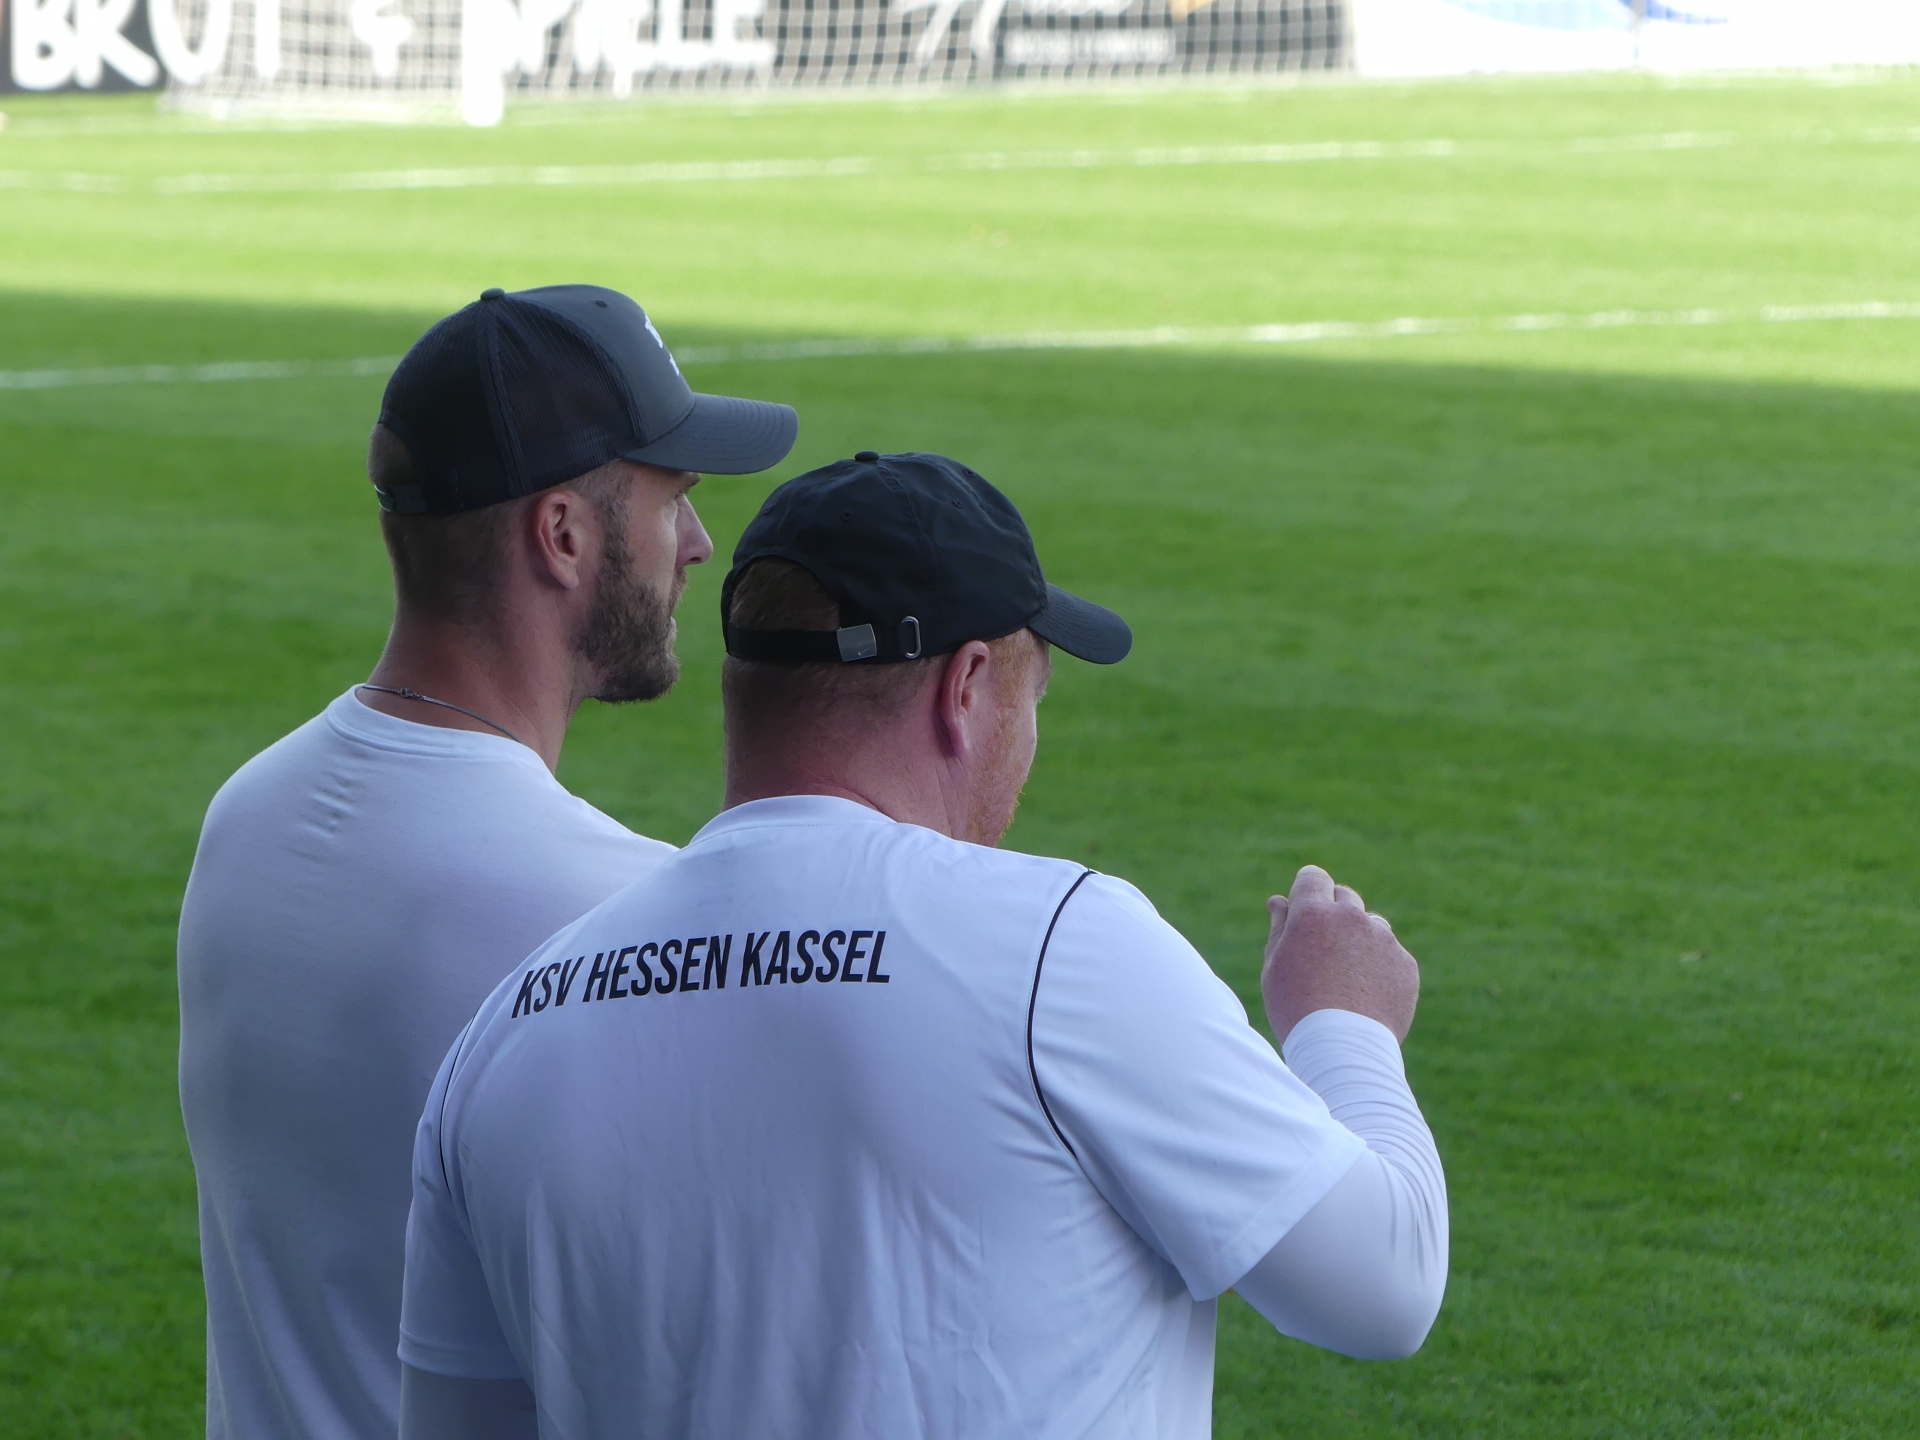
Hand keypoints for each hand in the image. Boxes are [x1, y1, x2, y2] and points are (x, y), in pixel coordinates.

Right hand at [1261, 865, 1419, 1045]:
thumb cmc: (1296, 1008)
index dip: (1307, 890)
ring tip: (1345, 978)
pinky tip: (1365, 995)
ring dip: (1359, 939)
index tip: (1305, 906)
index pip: (1313, 877)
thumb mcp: (1275, 967)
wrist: (1343, 1050)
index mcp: (1314, 913)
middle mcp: (1352, 917)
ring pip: (1371, 925)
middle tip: (1322, 948)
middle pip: (1344, 896)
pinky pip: (1391, 955)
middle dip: (1333, 913)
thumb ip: (1280, 928)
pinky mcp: (1405, 964)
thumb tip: (1279, 901)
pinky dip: (1379, 967)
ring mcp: (1383, 940)